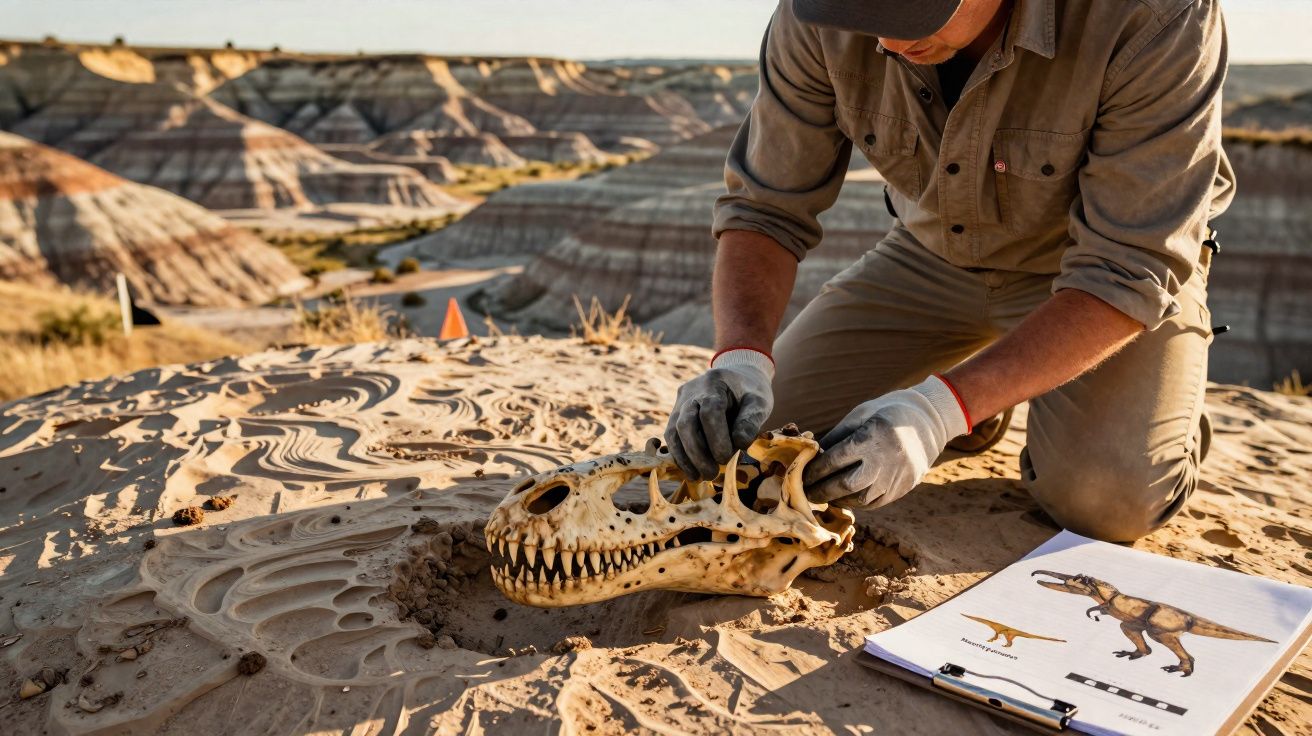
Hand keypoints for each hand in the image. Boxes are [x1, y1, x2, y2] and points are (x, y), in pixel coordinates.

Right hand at [665, 349, 774, 479]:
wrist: (736, 377)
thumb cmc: (749, 391)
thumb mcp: (759, 402)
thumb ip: (751, 421)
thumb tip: (740, 445)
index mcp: (714, 382)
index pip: (710, 411)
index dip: (716, 438)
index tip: (726, 459)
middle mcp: (691, 391)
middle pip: (686, 423)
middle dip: (697, 452)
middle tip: (711, 474)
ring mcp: (680, 403)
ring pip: (674, 431)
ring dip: (685, 457)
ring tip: (699, 476)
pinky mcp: (675, 415)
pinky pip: (672, 437)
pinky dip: (680, 455)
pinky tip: (692, 471)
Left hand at [803, 375, 969, 507]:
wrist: (928, 422)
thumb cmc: (886, 413)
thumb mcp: (860, 415)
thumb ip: (836, 436)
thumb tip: (810, 455)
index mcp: (871, 437)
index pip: (834, 460)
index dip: (814, 471)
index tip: (800, 474)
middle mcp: (884, 460)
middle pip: (845, 485)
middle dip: (821, 491)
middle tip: (805, 493)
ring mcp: (896, 477)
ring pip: (860, 499)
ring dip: (838, 499)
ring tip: (824, 495)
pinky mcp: (904, 488)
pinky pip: (875, 503)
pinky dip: (856, 502)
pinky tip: (845, 497)